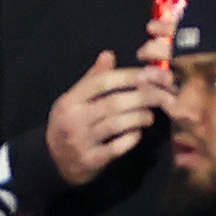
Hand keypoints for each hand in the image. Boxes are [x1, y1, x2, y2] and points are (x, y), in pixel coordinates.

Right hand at [45, 50, 166, 184]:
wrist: (53, 161)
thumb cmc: (69, 123)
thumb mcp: (74, 99)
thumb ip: (93, 78)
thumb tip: (108, 54)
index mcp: (70, 100)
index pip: (102, 82)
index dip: (129, 76)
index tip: (151, 74)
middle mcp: (73, 119)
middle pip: (113, 103)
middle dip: (143, 97)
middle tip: (162, 95)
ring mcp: (80, 142)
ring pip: (117, 124)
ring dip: (140, 117)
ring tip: (150, 114)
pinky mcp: (90, 161)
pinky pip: (116, 148)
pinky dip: (131, 138)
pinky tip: (138, 133)